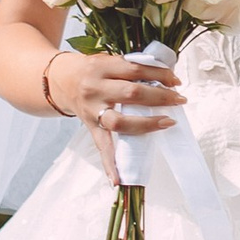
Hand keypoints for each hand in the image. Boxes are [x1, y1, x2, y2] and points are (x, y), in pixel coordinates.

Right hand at [44, 51, 185, 184]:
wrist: (60, 81)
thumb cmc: (91, 70)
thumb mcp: (108, 60)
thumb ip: (131, 67)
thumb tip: (165, 77)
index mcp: (102, 66)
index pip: (135, 69)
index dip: (159, 74)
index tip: (176, 81)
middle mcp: (95, 88)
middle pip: (132, 93)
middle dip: (160, 96)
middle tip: (179, 99)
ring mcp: (92, 110)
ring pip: (120, 121)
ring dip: (147, 123)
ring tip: (167, 122)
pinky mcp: (90, 126)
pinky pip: (101, 147)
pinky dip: (109, 164)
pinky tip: (118, 179)